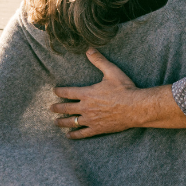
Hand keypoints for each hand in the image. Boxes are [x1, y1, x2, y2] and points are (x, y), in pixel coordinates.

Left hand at [50, 50, 185, 138]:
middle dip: (57, 108)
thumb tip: (89, 49)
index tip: (54, 91)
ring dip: (62, 122)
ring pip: (72, 122)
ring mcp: (91, 120)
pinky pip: (82, 133)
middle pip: (66, 108)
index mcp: (87, 93)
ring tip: (56, 122)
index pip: (68, 92)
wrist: (135, 108)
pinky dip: (74, 135)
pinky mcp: (97, 129)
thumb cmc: (124, 89)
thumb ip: (99, 61)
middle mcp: (86, 107)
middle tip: (50, 108)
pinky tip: (69, 135)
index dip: (59, 91)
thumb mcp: (111, 71)